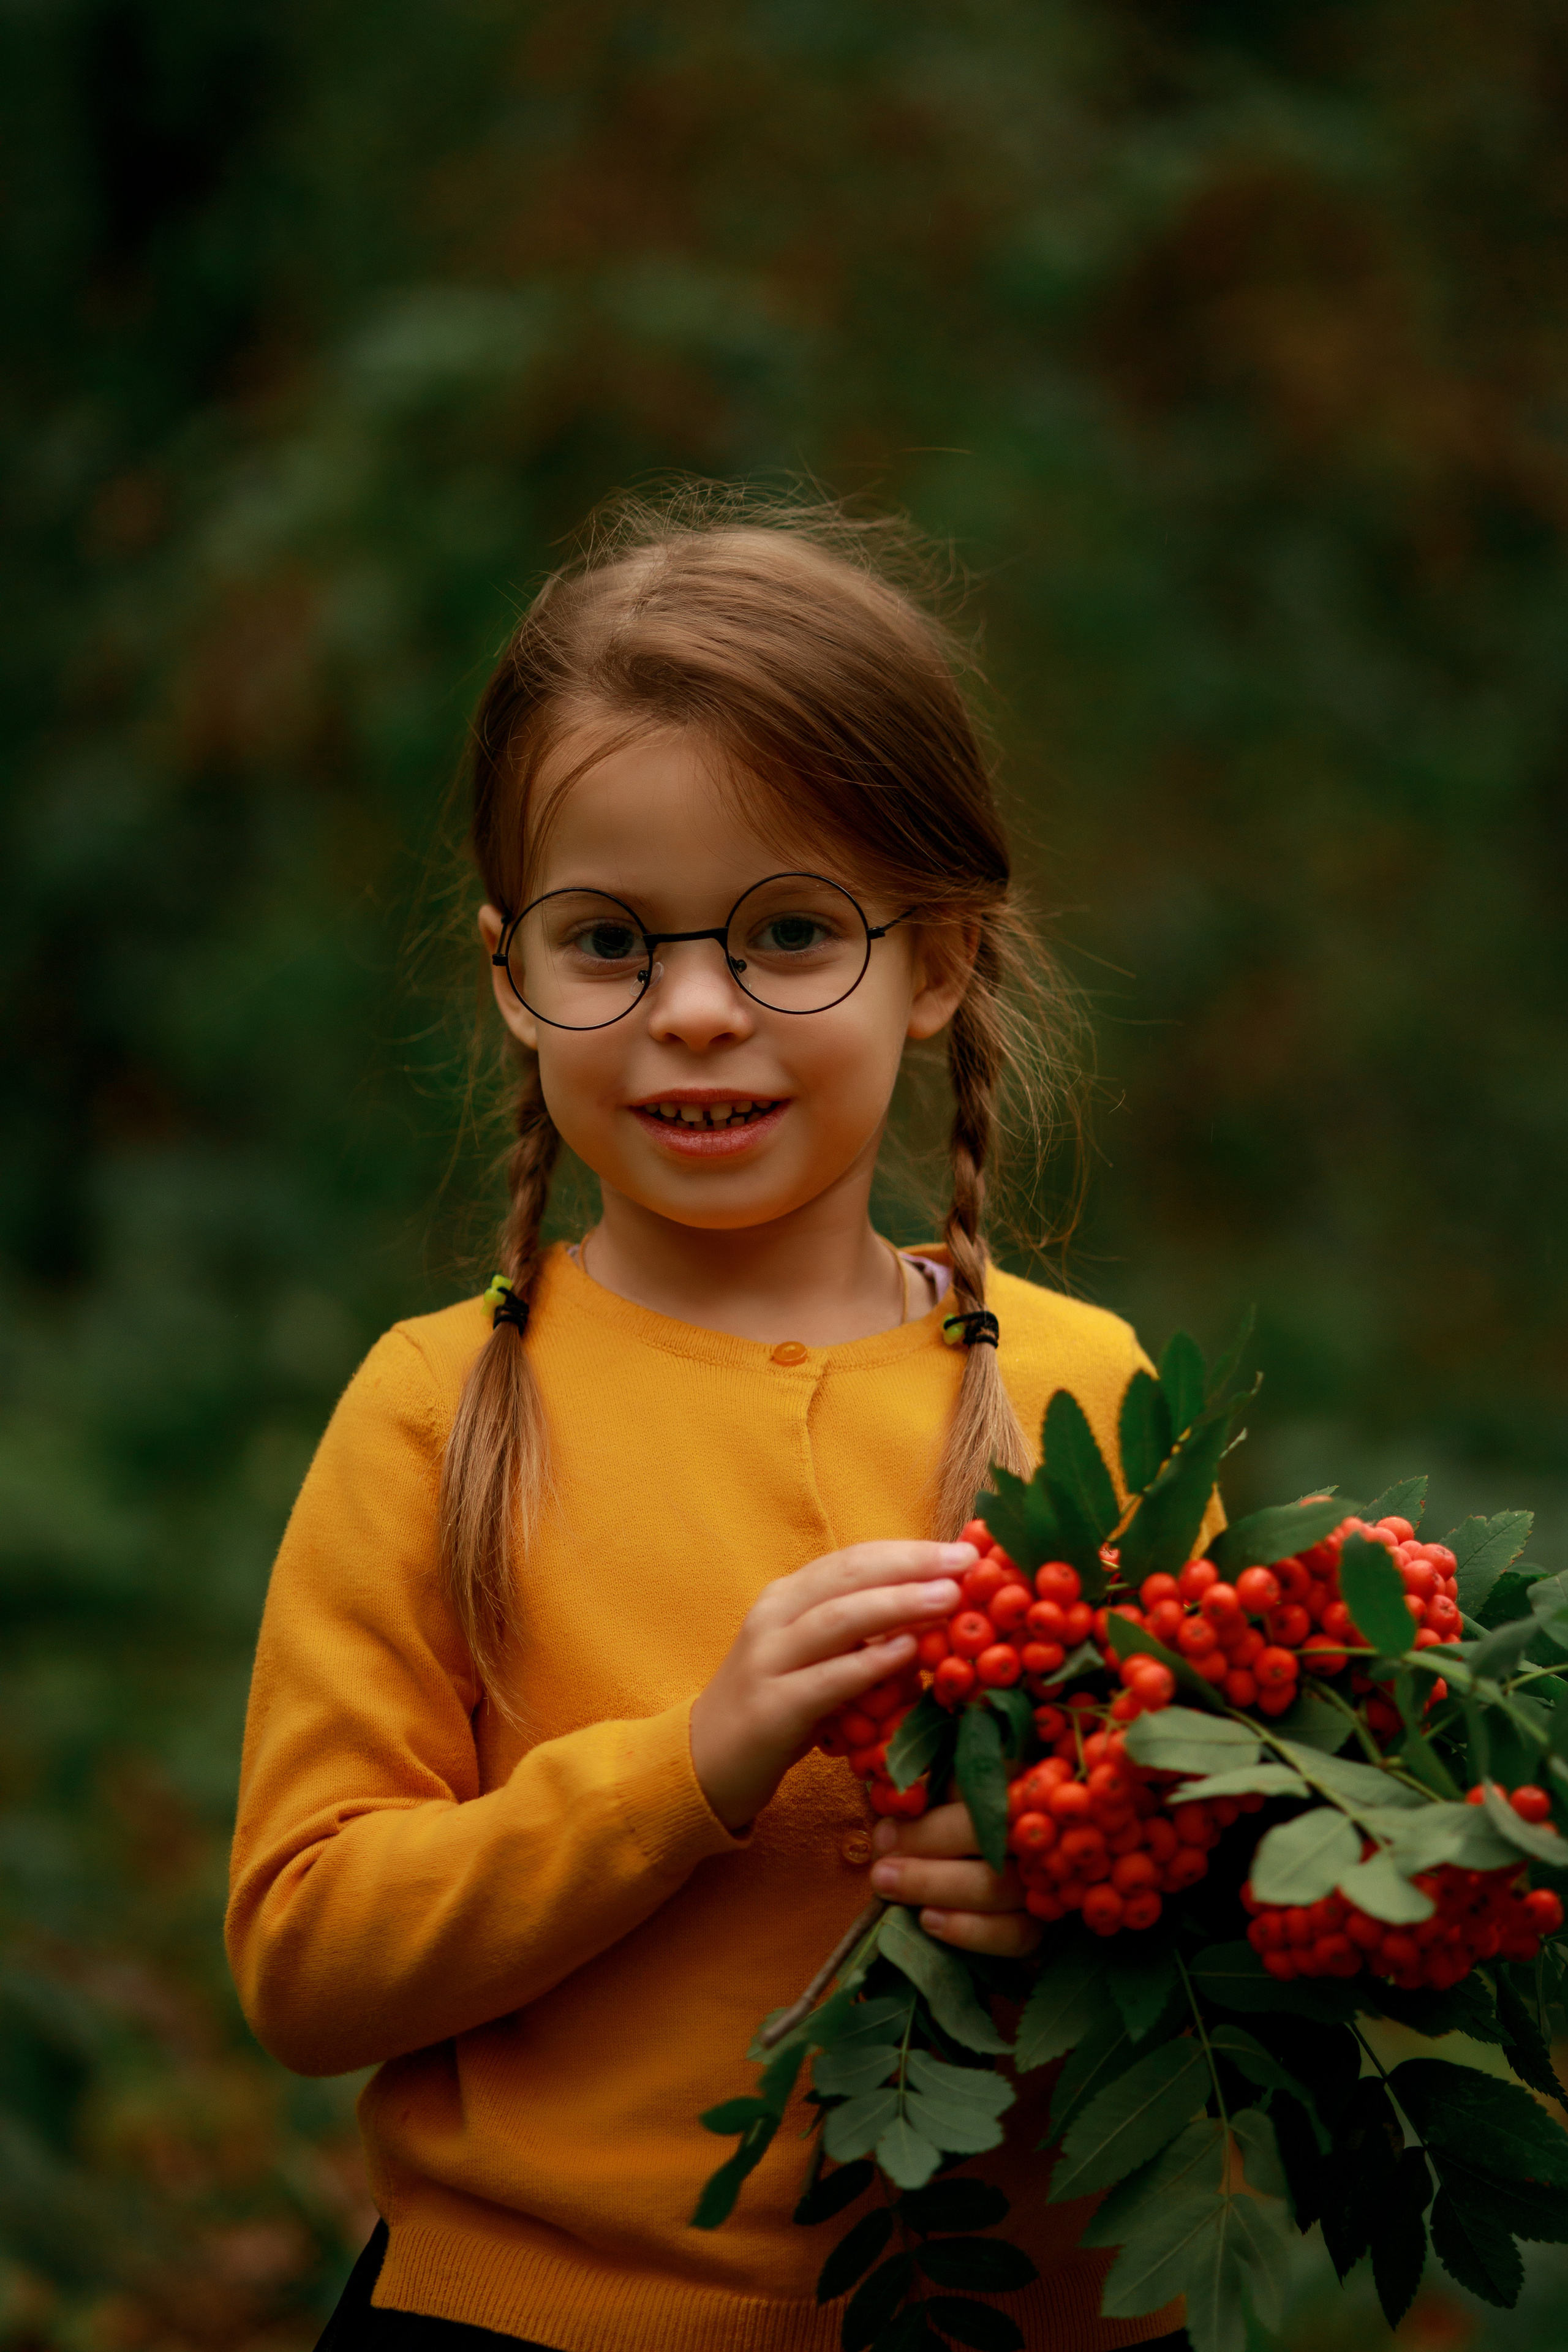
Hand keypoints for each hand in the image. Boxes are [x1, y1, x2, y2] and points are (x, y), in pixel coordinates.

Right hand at [689, 1540, 972, 1831]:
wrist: (705, 1761)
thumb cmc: (776, 1703)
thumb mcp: (813, 1656)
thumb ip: (858, 1631)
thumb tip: (934, 1608)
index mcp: (786, 1596)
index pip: (853, 1559)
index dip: (908, 1551)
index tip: (962, 1550)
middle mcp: (773, 1617)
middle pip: (848, 1576)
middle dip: (911, 1564)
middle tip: (965, 1563)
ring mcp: (768, 1661)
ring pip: (837, 1618)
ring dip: (897, 1603)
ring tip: (947, 1598)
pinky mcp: (771, 1708)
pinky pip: (827, 1679)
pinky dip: (869, 1662)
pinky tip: (906, 1651)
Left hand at [868, 1799, 1041, 1957]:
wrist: (995, 1886)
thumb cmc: (954, 1827)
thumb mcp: (945, 1800)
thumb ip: (929, 1797)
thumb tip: (896, 1807)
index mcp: (1017, 1787)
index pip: (981, 1792)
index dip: (933, 1816)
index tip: (886, 1831)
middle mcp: (1038, 1830)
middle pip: (988, 1836)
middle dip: (926, 1846)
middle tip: (880, 1864)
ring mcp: (1047, 1880)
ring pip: (996, 1886)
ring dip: (935, 1886)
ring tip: (888, 1886)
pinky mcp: (1044, 1924)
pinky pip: (1015, 1934)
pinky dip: (970, 1931)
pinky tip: (929, 1922)